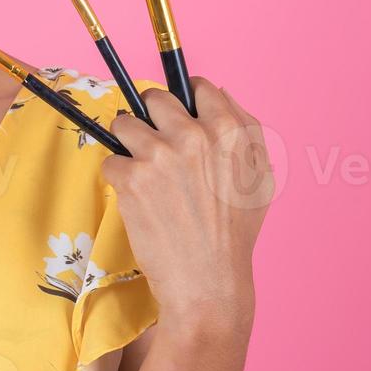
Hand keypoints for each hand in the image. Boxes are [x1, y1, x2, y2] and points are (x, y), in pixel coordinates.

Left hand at [102, 78, 271, 332]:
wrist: (207, 282)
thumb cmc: (234, 234)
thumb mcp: (260, 178)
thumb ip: (245, 130)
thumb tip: (218, 92)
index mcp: (229, 132)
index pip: (199, 88)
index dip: (187, 101)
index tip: (181, 114)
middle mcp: (193, 136)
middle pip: (154, 99)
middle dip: (152, 119)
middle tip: (157, 146)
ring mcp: (158, 155)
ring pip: (124, 123)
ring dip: (129, 145)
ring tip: (145, 174)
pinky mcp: (130, 177)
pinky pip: (111, 160)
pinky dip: (119, 178)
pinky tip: (139, 200)